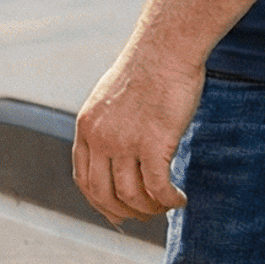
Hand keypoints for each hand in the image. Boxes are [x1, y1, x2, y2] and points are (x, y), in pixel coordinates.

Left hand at [73, 39, 201, 224]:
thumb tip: (114, 155)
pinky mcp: (153, 143)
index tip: (117, 214)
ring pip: (131, 196)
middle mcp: (100, 137)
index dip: (100, 203)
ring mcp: (124, 141)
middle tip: (145, 215)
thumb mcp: (111, 98)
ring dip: (150, 209)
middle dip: (124, 213)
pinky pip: (158, 188)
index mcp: (86, 127)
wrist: (165, 48)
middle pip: (104, 194)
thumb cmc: (146, 70)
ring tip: (165, 205)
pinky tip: (180, 199)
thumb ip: (107, 126)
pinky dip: (169, 201)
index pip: (84, 179)